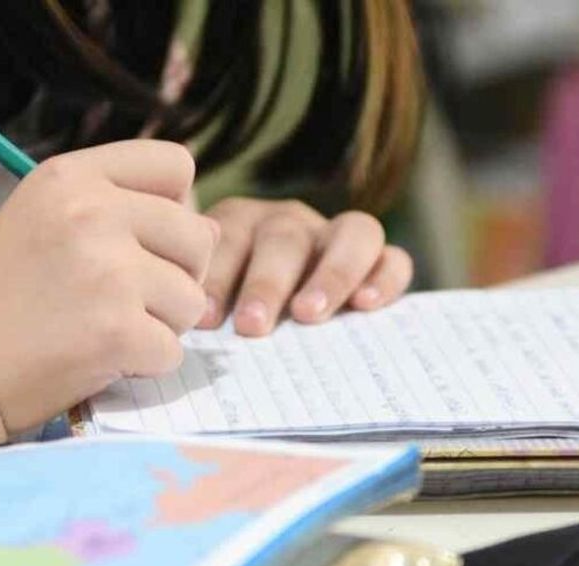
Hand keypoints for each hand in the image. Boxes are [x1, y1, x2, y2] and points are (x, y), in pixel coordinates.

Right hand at [0, 140, 216, 433]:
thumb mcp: (46, 220)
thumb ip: (124, 210)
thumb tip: (216, 231)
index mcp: (73, 175)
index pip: (176, 166)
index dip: (172, 208)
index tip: (138, 241)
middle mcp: (93, 212)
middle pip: (198, 236)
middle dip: (173, 276)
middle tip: (119, 299)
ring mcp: (108, 271)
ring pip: (192, 299)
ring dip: (158, 325)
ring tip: (102, 328)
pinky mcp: (116, 330)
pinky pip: (172, 350)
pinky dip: (142, 365)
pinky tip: (97, 358)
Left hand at [197, 198, 413, 335]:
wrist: (270, 305)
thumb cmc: (229, 313)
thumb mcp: (206, 299)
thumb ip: (199, 302)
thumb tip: (186, 329)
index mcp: (240, 224)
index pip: (230, 237)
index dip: (219, 277)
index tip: (208, 320)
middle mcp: (290, 223)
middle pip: (286, 237)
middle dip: (267, 283)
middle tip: (252, 326)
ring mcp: (337, 237)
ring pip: (350, 233)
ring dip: (329, 274)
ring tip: (308, 315)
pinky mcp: (379, 261)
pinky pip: (393, 258)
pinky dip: (385, 278)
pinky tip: (366, 305)